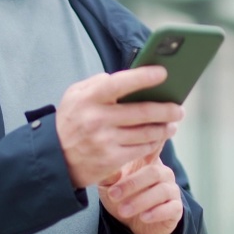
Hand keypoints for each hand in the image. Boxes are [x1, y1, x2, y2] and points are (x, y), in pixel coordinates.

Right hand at [56, 66, 182, 187]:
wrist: (54, 158)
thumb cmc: (70, 121)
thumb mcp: (75, 96)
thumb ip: (98, 83)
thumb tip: (128, 77)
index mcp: (89, 98)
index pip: (120, 83)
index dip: (144, 77)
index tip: (164, 73)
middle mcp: (97, 119)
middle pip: (143, 112)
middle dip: (167, 109)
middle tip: (179, 108)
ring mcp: (105, 141)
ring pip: (146, 132)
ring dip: (165, 128)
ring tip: (172, 123)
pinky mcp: (111, 160)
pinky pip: (141, 149)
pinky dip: (154, 143)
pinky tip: (158, 138)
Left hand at [98, 147, 183, 233]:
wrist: (132, 225)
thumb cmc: (121, 198)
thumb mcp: (109, 186)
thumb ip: (109, 175)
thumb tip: (109, 165)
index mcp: (148, 161)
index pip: (152, 147)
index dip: (152, 140)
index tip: (142, 141)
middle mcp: (163, 173)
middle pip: (153, 172)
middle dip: (132, 184)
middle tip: (113, 195)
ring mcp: (171, 190)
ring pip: (162, 191)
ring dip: (141, 201)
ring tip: (123, 210)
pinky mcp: (176, 209)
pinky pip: (171, 208)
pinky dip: (157, 213)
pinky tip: (143, 217)